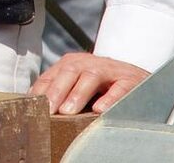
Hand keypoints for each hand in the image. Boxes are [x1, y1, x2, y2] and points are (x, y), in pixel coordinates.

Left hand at [29, 52, 149, 114]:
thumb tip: (36, 110)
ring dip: (77, 94)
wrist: (142, 83)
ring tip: (67, 112)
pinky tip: (100, 110)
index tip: (31, 107)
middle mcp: (89, 63)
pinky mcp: (130, 80)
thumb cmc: (103, 90)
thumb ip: (61, 95)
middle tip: (48, 110)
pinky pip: (119, 88)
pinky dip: (110, 98)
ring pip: (91, 76)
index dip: (40, 91)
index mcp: (72, 64)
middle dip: (56, 91)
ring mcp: (110, 69)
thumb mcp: (79, 88)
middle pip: (69, 72)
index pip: (51, 76)